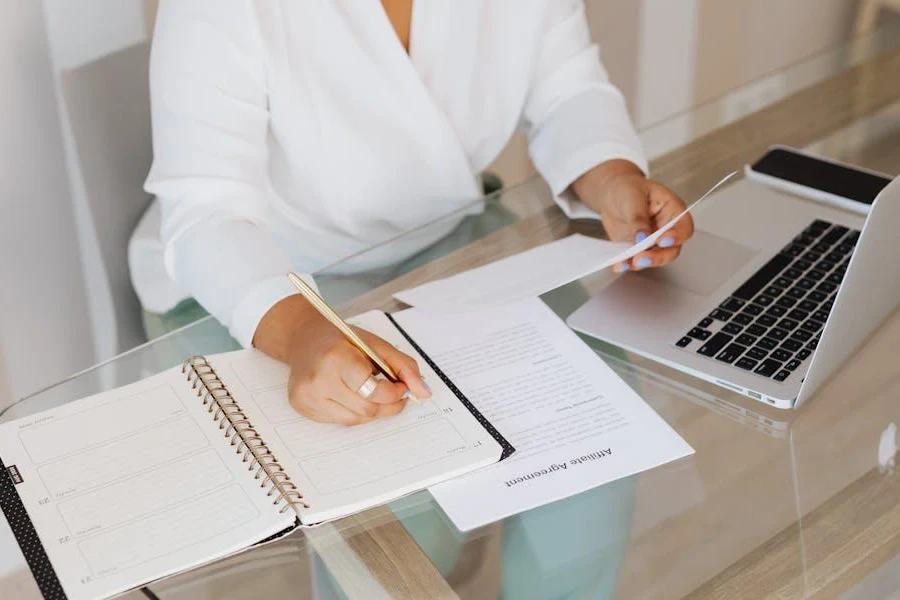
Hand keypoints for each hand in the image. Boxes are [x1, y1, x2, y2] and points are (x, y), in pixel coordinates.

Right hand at [253, 295, 431, 424]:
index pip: (374, 391)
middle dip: (387, 405)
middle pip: (367, 409)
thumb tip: (424, 392)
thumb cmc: (341, 339)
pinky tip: (349, 393)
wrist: (303, 337)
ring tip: (371, 392)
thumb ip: (404, 367)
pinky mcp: (301, 406)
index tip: (401, 386)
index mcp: (336, 358)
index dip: (394, 393)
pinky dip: (351, 410)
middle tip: (394, 394)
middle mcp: (318, 379)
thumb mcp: (375, 344)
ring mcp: (307, 396)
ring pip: (354, 419)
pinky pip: (338, 420)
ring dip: (370, 409)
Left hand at [573, 160, 693, 271]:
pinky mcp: (637, 249)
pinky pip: (635, 260)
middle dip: (658, 256)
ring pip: (654, 258)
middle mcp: (666, 229)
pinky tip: (620, 264)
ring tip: (627, 262)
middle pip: (672, 250)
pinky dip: (628, 264)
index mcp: (673, 211)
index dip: (677, 237)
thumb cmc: (627, 188)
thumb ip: (639, 218)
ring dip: (642, 263)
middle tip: (642, 257)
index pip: (684, 228)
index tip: (662, 240)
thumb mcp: (633, 196)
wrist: (611, 193)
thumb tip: (642, 238)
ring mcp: (652, 242)